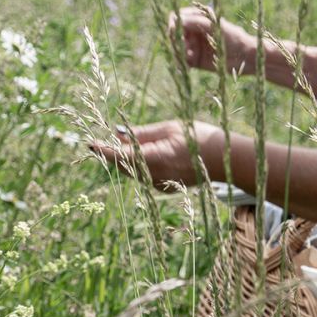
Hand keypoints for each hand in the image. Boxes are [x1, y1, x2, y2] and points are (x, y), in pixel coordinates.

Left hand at [92, 120, 227, 189]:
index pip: (119, 155)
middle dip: (113, 152)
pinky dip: (139, 165)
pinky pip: (144, 175)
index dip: (102, 149)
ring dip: (125, 158)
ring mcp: (159, 184)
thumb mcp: (171, 128)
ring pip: (132, 171)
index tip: (89, 142)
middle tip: (106, 137)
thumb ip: (142, 133)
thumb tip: (117, 132)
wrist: (226, 160)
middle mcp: (153, 176)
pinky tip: (146, 153)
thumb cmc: (200, 139)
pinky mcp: (164, 187)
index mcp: (154, 159)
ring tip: (125, 142)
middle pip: (123, 165)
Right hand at [170, 6, 254, 74]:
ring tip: (191, 56)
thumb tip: (174, 20)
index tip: (175, 31)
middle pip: (173, 33)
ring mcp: (194, 45)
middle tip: (185, 47)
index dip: (174, 23)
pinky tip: (189, 65)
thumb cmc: (234, 38)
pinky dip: (182, 62)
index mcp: (199, 18)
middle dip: (176, 40)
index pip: (177, 17)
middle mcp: (194, 31)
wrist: (246, 58)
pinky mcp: (195, 60)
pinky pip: (181, 61)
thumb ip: (195, 22)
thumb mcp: (214, 27)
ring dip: (180, 52)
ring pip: (176, 47)